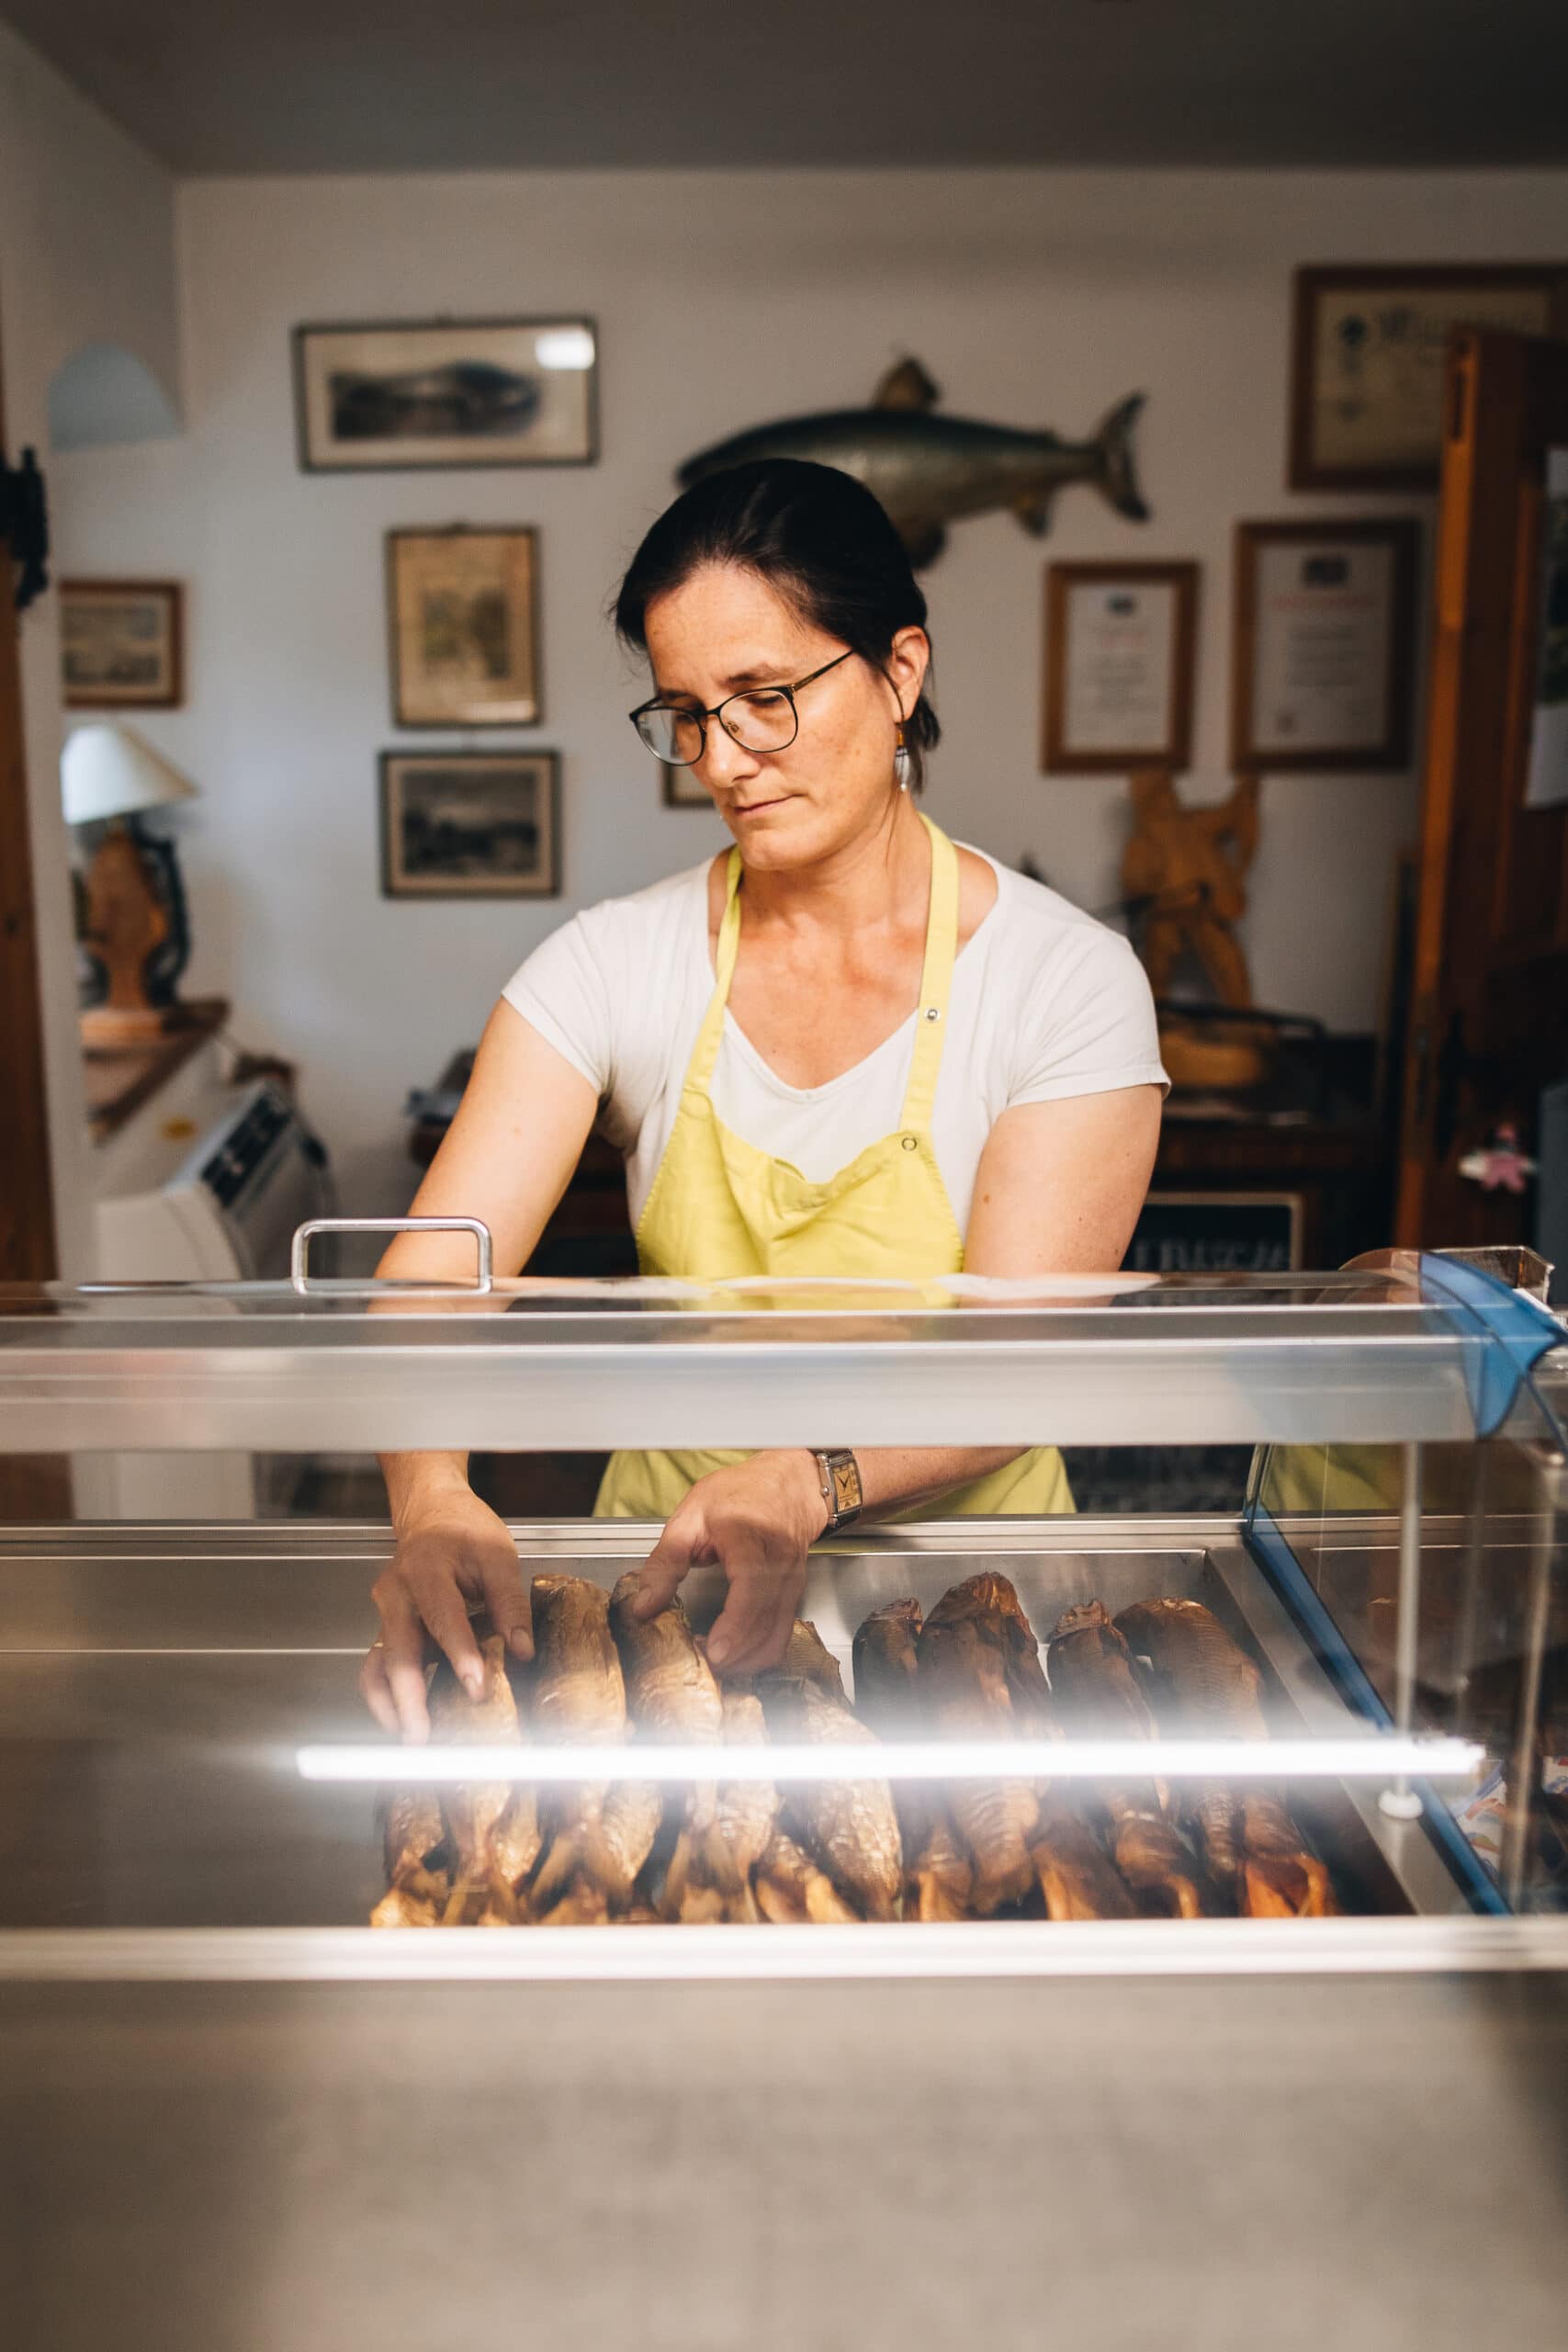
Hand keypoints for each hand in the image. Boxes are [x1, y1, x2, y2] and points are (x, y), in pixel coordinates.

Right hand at [361, 1486, 531, 1741]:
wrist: (431, 1514)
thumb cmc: (464, 1531)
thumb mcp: (497, 1555)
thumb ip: (510, 1604)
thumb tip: (522, 1651)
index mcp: (426, 1570)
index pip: (444, 1619)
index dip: (460, 1656)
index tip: (477, 1688)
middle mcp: (397, 1594)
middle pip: (398, 1652)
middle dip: (409, 1698)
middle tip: (424, 1735)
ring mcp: (386, 1613)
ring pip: (379, 1664)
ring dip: (391, 1704)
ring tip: (412, 1735)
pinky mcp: (387, 1627)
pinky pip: (378, 1665)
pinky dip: (387, 1694)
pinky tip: (405, 1716)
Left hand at [626, 1451, 828, 1673]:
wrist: (788, 1483)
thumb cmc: (740, 1493)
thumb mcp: (690, 1516)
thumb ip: (665, 1563)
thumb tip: (643, 1606)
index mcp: (750, 1537)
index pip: (751, 1588)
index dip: (735, 1625)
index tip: (714, 1650)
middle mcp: (779, 1562)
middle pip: (763, 1620)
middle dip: (732, 1652)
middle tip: (699, 1661)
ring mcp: (793, 1581)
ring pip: (776, 1635)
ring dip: (744, 1659)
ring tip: (712, 1661)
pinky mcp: (795, 1595)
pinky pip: (782, 1635)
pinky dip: (759, 1655)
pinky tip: (735, 1656)